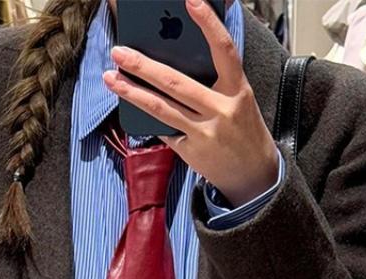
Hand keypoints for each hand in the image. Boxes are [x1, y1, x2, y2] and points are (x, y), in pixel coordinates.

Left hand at [103, 0, 278, 207]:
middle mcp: (221, 110)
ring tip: (110, 78)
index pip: (224, 50)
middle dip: (143, 66)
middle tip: (118, 51)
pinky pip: (164, 129)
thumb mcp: (239, 99)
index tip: (191, 0)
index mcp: (238, 89)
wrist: (255, 175)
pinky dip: (146, 117)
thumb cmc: (242, 129)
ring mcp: (205, 133)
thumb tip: (178, 56)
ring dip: (132, 92)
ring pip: (161, 108)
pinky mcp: (192, 151)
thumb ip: (216, 78)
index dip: (209, 23)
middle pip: (176, 82)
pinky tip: (129, 105)